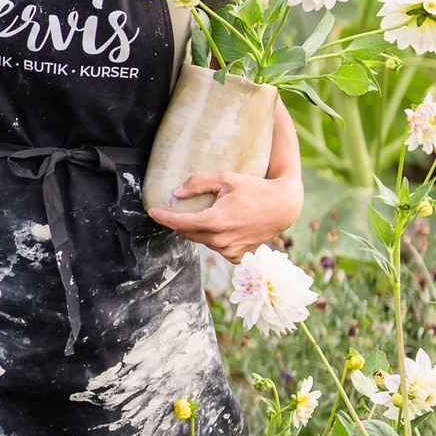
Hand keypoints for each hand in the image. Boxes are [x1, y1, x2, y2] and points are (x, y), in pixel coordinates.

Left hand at [148, 169, 303, 261]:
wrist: (283, 206)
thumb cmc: (255, 188)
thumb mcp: (226, 178)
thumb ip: (198, 183)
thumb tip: (176, 193)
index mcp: (215, 221)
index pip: (179, 223)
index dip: (163, 217)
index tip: (152, 212)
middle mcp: (220, 240)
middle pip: (189, 233)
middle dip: (184, 222)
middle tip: (187, 209)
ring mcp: (230, 251)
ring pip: (203, 241)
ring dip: (201, 230)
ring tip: (213, 215)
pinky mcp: (238, 257)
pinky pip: (218, 248)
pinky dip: (216, 239)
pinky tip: (226, 228)